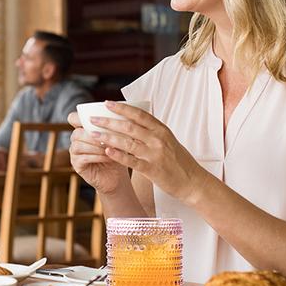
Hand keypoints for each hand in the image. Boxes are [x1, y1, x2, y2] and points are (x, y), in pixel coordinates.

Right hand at [67, 111, 130, 194]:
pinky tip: (108, 157)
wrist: (118, 175)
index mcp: (83, 129)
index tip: (93, 119)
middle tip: (107, 138)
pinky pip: (83, 157)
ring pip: (79, 145)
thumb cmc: (118, 153)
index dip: (79, 117)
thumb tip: (118, 115)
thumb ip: (113, 126)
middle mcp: (76, 140)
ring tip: (109, 149)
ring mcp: (75, 153)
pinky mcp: (77, 165)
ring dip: (96, 147)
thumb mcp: (117, 137)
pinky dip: (97, 156)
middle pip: (77, 133)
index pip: (73, 118)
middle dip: (92, 135)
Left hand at [89, 101, 208, 203]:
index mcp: (162, 130)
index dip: (122, 108)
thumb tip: (134, 119)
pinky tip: (106, 151)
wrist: (193, 182)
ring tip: (93, 134)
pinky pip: (132, 161)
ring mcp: (156, 154)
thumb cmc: (179, 161)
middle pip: (129, 127)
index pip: (139, 114)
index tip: (107, 103)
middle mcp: (158, 139)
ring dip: (108, 137)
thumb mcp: (168, 140)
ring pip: (128, 142)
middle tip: (92, 119)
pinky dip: (118, 155)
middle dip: (108, 122)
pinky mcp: (153, 170)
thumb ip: (152, 130)